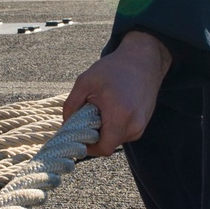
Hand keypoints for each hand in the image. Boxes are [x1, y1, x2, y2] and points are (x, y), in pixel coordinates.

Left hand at [62, 31, 172, 156]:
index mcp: (120, 116)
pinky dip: (115, 125)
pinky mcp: (144, 123)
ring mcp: (141, 125)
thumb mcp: (85, 81)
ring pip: (116, 139)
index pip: (103, 148)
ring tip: (104, 108)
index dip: (89, 147)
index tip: (79, 137)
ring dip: (106, 129)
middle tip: (89, 116)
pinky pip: (124, 132)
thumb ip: (71, 105)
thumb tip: (65, 125)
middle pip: (109, 144)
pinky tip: (114, 107)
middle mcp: (134, 125)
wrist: (143, 60)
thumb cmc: (114, 69)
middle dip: (96, 135)